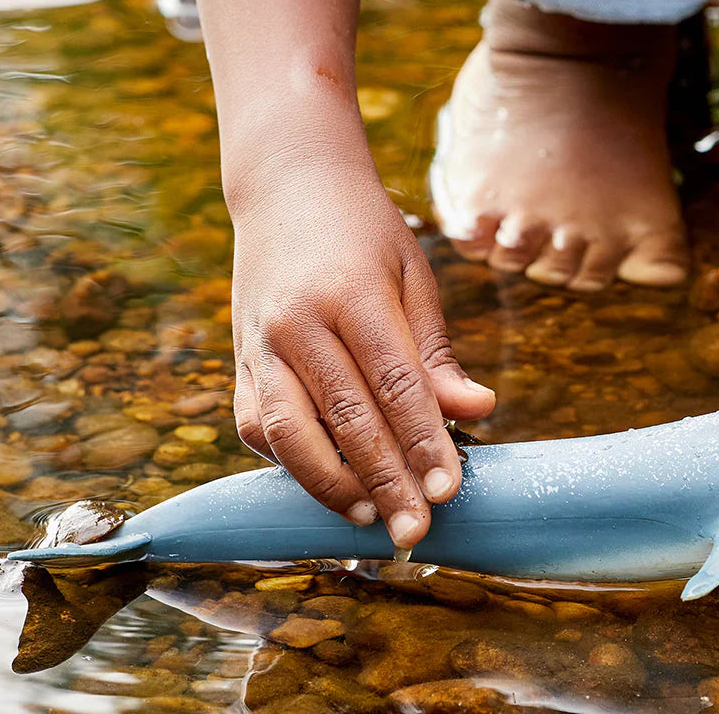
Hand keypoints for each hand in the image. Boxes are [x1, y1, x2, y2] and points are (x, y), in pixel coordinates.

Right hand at [228, 151, 494, 548]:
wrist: (288, 187)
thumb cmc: (364, 230)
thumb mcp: (411, 273)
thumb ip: (435, 349)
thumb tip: (478, 409)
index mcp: (352, 294)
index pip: (395, 382)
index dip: (423, 440)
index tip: (450, 489)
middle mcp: (299, 322)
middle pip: (346, 417)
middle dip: (386, 480)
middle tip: (417, 531)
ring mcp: (261, 343)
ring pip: (290, 432)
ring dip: (330, 484)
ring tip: (369, 518)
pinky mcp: (241, 359)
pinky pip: (259, 424)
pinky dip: (288, 461)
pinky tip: (326, 481)